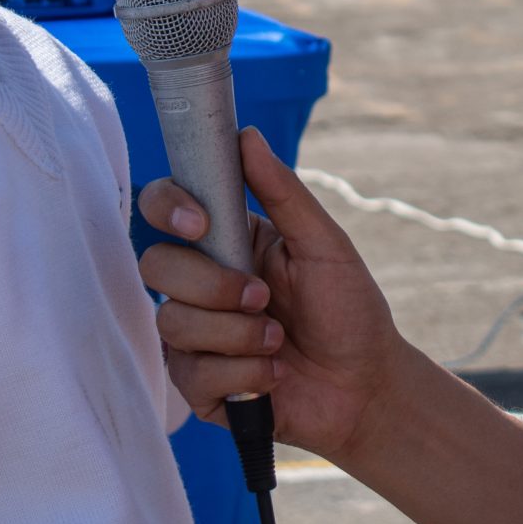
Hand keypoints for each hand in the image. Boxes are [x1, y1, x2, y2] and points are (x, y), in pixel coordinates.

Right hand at [138, 128, 406, 464]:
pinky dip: (243, 375)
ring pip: (173, 321)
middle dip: (213, 285)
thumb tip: (247, 135)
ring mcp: (195, 335)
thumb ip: (284, 192)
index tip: (201, 224)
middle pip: (156, 265)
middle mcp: (202, 284)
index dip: (169, 208)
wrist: (366, 388)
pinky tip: (274, 378)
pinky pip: (191, 373)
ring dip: (237, 335)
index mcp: (227, 241)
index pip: (164, 208)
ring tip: (279, 343)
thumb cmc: (350, 311)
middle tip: (264, 298)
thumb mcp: (325, 245)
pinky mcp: (198, 385)